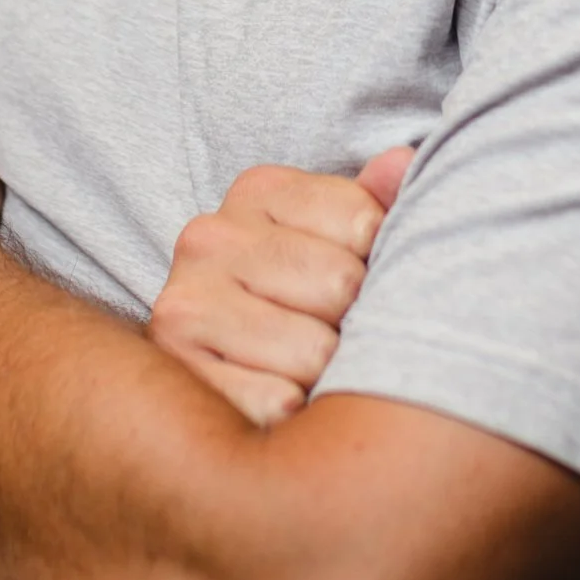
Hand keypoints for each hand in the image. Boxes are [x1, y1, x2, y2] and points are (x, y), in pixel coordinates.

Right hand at [149, 145, 414, 428]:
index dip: (378, 264)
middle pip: (341, 283)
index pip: (364, 222)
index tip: (357, 284)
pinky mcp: (177, 368)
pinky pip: (277, 403)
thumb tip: (403, 163)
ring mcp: (185, 301)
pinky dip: (293, 415)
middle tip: (335, 334)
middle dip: (354, 322)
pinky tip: (284, 404)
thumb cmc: (296, 300)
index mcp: (258, 190)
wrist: (202, 373)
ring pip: (313, 350)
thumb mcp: (336, 240)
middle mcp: (210, 236)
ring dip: (326, 375)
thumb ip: (375, 203)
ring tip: (310, 371)